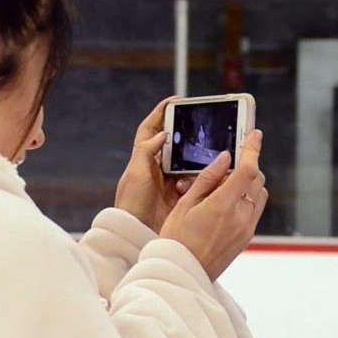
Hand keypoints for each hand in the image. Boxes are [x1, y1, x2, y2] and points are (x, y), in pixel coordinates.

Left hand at [114, 97, 193, 232]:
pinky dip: (202, 180)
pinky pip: (196, 182)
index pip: (151, 129)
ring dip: (197, 163)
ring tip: (206, 162)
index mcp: (142, 159)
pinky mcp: (181, 197)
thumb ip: (146, 151)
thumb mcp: (135, 175)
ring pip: (189, 163)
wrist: (135, 236)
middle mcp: (157, 168)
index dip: (161, 113)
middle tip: (205, 130)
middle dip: (190, 138)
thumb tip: (161, 133)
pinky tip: (207, 180)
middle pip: (176, 145)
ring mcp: (169, 182)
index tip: (176, 101)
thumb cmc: (130, 205)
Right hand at [159, 129, 265, 280]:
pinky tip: (226, 202)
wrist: (181, 274)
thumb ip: (207, 179)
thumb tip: (224, 158)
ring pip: (259, 195)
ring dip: (249, 183)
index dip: (252, 148)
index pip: (247, 169)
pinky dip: (247, 199)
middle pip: (256, 179)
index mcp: (223, 205)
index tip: (254, 134)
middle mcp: (241, 217)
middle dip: (247, 166)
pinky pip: (255, 210)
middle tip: (227, 163)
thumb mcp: (185, 205)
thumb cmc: (175, 239)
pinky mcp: (246, 238)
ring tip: (224, 185)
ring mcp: (246, 229)